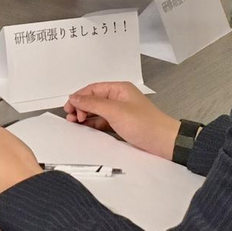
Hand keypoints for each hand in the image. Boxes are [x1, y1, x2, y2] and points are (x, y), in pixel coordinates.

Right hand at [63, 82, 179, 159]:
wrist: (163, 141)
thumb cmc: (146, 124)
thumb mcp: (115, 111)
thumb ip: (93, 103)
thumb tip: (76, 97)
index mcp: (119, 89)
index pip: (93, 89)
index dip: (79, 97)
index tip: (68, 107)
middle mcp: (119, 98)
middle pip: (93, 99)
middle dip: (80, 107)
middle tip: (71, 117)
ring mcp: (120, 111)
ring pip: (97, 111)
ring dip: (85, 116)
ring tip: (75, 122)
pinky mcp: (122, 124)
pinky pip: (103, 121)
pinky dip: (93, 124)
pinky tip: (86, 127)